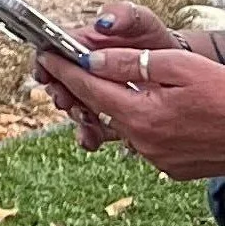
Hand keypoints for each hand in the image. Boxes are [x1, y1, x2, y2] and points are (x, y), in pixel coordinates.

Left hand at [36, 36, 224, 178]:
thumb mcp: (180, 67)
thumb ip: (131, 63)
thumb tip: (92, 59)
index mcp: (141, 115)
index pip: (90, 89)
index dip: (65, 70)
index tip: (46, 56)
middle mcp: (143, 143)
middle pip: (100, 110)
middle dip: (83, 87)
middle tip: (67, 66)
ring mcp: (157, 160)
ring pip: (122, 128)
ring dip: (113, 107)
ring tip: (111, 85)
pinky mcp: (172, 169)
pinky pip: (143, 142)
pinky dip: (139, 124)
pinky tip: (150, 109)